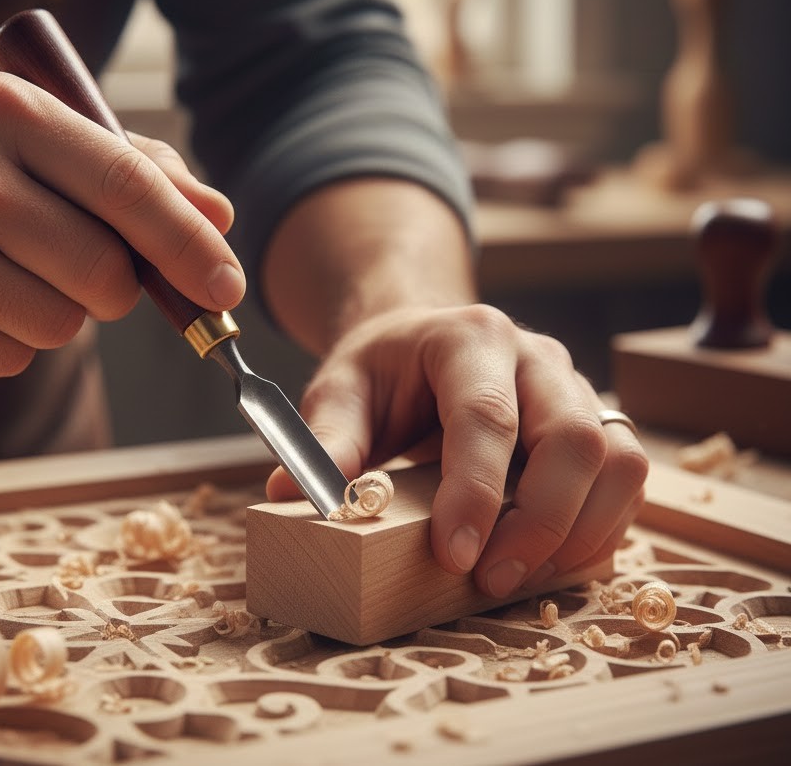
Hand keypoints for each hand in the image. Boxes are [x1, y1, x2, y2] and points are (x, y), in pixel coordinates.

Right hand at [0, 73, 244, 375]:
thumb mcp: (33, 129)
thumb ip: (134, 168)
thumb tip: (219, 217)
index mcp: (8, 114)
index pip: (127, 185)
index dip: (189, 244)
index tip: (228, 288)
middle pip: (104, 275)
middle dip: (118, 287)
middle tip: (87, 267)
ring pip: (61, 327)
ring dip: (58, 313)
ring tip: (5, 269)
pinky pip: (9, 359)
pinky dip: (8, 339)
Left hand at [266, 303, 647, 597]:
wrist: (423, 339)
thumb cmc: (383, 370)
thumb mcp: (340, 389)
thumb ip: (324, 439)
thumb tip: (292, 497)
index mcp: (469, 338)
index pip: (487, 415)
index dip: (477, 490)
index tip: (455, 556)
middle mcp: (536, 356)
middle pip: (573, 436)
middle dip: (540, 521)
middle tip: (488, 579)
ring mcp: (574, 387)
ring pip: (617, 459)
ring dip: (579, 531)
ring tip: (520, 576)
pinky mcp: (594, 423)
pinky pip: (625, 478)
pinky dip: (600, 528)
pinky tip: (551, 559)